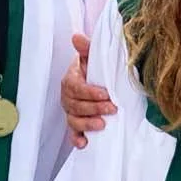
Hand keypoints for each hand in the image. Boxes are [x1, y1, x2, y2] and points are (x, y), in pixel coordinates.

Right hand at [60, 33, 115, 148]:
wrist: (98, 82)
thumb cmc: (95, 70)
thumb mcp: (92, 57)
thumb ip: (87, 48)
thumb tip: (77, 37)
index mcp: (71, 80)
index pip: (76, 87)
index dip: (89, 92)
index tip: (106, 93)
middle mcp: (68, 97)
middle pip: (75, 106)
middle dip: (93, 108)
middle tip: (112, 109)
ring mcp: (71, 112)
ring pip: (73, 120)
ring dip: (86, 124)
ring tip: (102, 125)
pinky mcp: (76, 125)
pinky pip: (72, 134)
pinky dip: (77, 139)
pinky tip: (84, 144)